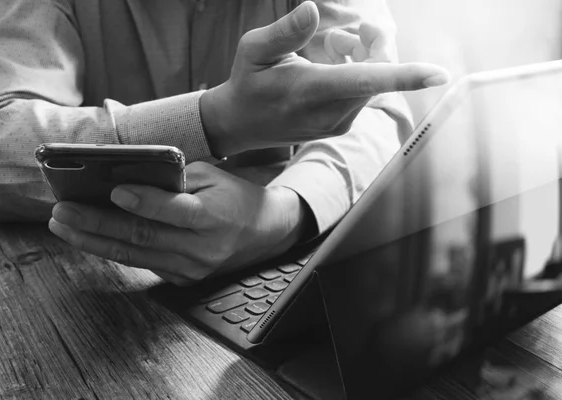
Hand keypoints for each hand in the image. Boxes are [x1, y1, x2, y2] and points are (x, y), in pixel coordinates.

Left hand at [48, 162, 310, 285]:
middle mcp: (202, 248)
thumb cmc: (235, 197)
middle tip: (63, 212)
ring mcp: (192, 268)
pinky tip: (90, 237)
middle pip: (143, 237)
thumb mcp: (212, 177)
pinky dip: (115, 250)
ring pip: (135, 256)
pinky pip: (144, 264)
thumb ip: (175, 179)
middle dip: (97, 224)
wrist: (266, 232)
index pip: (173, 211)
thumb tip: (128, 178)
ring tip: (64, 226)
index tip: (112, 191)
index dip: (142, 202)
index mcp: (213, 217)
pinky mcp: (184, 279)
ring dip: (94, 241)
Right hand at [200, 1, 448, 157]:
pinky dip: (356, 73)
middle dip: (372, 44)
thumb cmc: (248, 82)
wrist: (241, 125)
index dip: (404, 76)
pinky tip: (331, 65)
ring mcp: (338, 123)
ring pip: (372, 83)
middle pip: (376, 73)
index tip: (439, 75)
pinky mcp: (340, 126)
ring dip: (360, 57)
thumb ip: (285, 31)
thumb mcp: (254, 49)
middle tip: (349, 30)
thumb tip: (314, 9)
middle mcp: (330, 113)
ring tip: (329, 47)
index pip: (364, 81)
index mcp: (310, 91)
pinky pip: (363, 94)